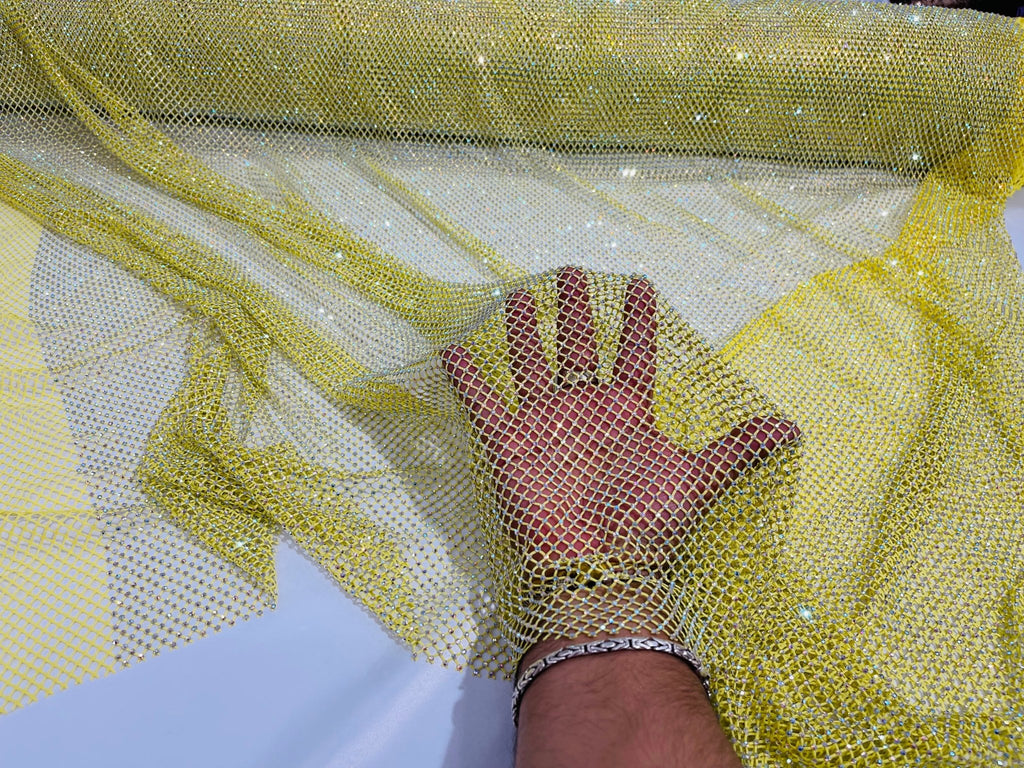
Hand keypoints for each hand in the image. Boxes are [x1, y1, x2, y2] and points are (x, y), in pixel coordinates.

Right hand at [442, 267, 798, 567]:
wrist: (598, 568)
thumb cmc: (648, 524)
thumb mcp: (698, 482)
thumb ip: (736, 451)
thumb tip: (791, 427)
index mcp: (628, 411)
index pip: (634, 353)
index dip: (638, 320)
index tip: (642, 283)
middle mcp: (585, 410)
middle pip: (578, 348)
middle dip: (575, 312)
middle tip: (572, 273)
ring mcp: (545, 425)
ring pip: (531, 365)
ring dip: (523, 332)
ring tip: (516, 295)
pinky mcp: (510, 445)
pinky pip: (485, 405)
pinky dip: (469, 380)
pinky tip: (455, 350)